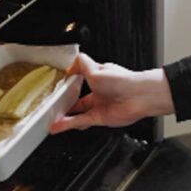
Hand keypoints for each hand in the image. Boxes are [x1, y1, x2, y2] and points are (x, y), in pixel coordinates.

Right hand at [49, 53, 174, 132]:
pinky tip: (58, 126)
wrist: (139, 96)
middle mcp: (99, 92)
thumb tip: (70, 66)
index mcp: (99, 77)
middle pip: (77, 99)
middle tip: (52, 105)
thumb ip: (81, 65)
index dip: (69, 83)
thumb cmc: (123, 81)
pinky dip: (68, 124)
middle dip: (65, 103)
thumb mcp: (96, 68)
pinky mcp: (100, 118)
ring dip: (64, 116)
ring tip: (51, 118)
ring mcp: (99, 106)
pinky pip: (81, 121)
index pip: (80, 79)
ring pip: (77, 112)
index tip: (58, 86)